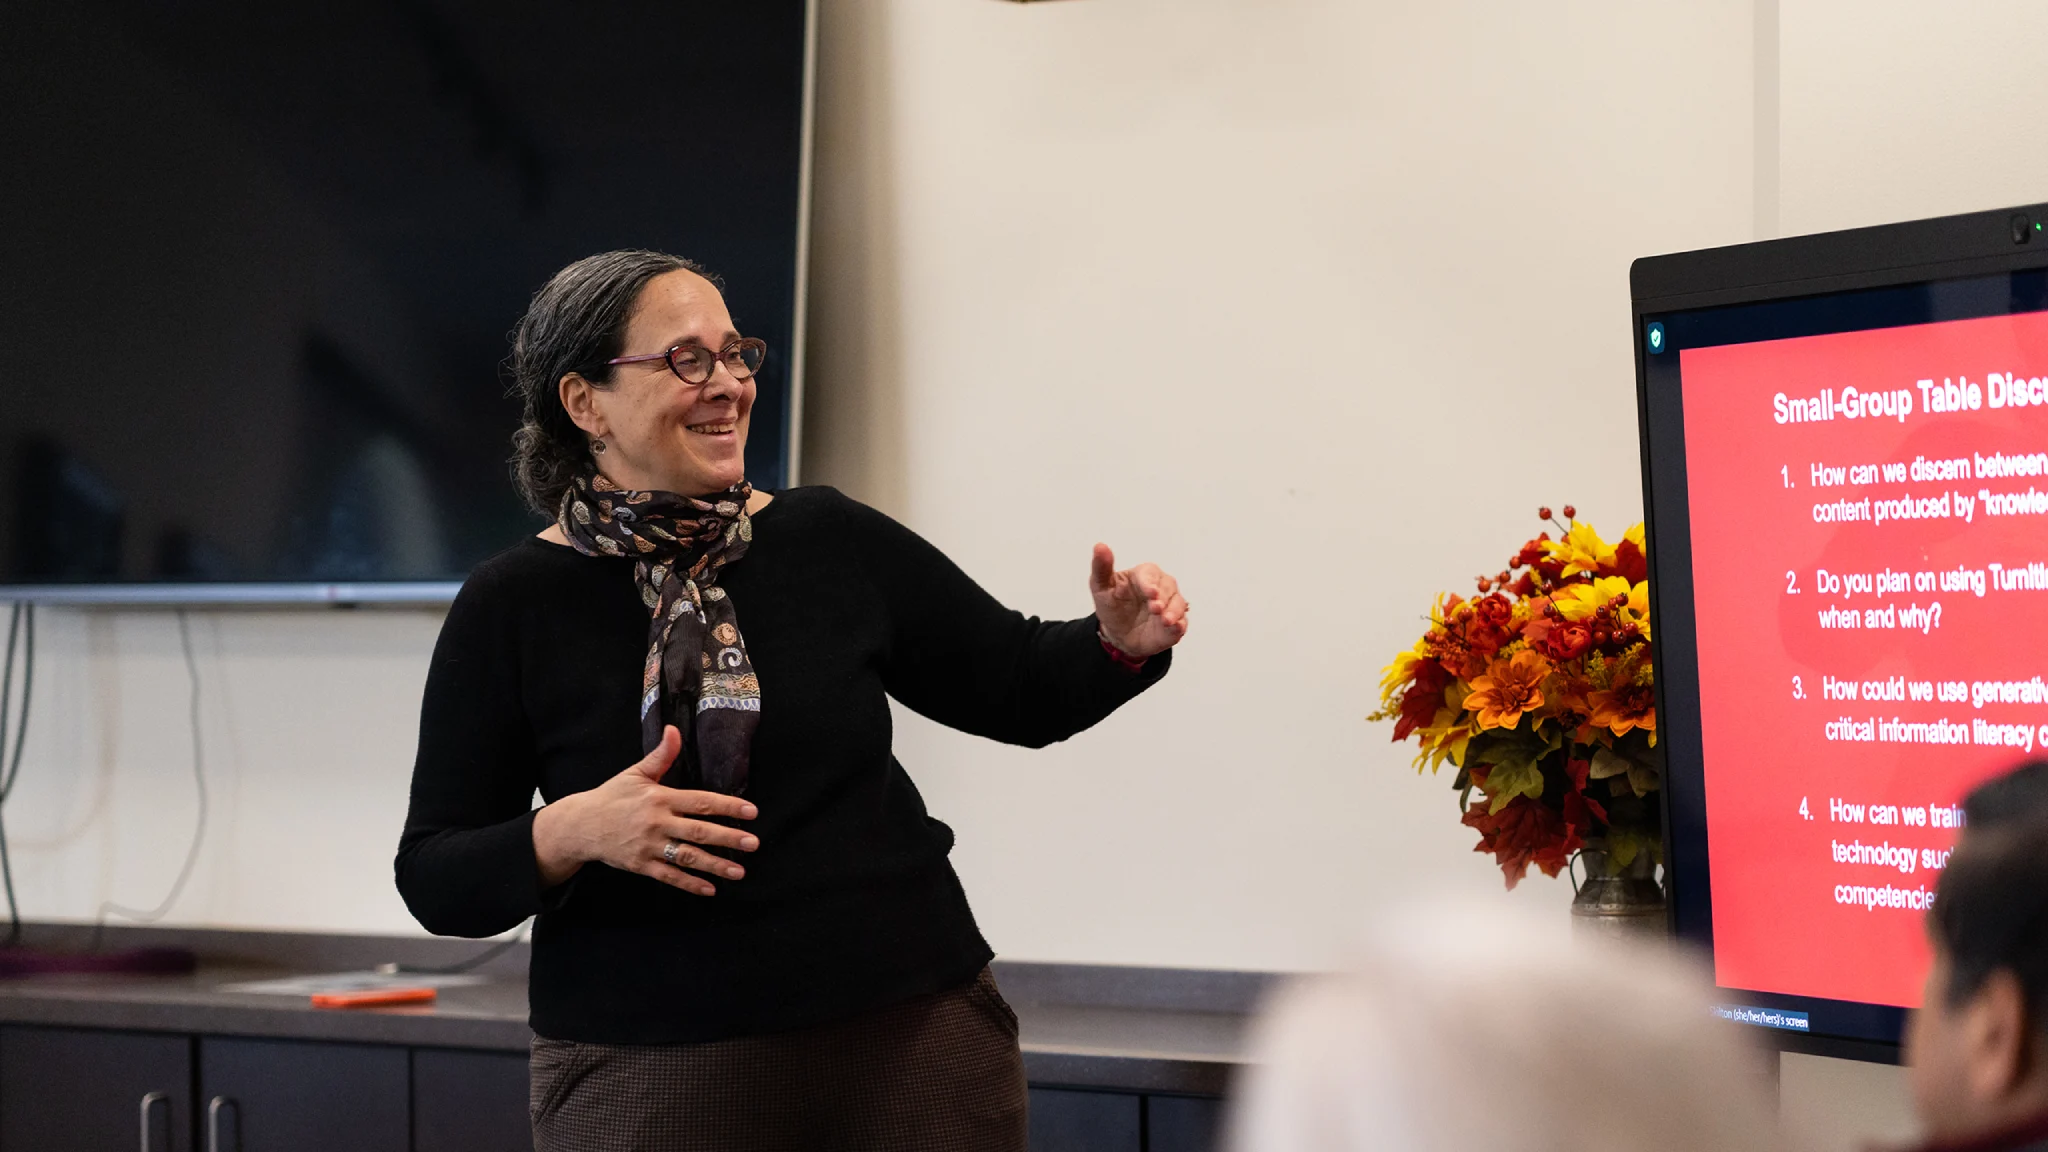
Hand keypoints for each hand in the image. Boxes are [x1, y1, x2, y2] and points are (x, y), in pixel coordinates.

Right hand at [531, 726, 759, 896]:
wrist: (580, 825)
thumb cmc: (612, 797)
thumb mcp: (636, 773)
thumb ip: (661, 755)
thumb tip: (675, 730)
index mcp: (660, 798)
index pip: (700, 802)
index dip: (727, 807)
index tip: (751, 812)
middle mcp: (657, 823)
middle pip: (699, 832)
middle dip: (728, 838)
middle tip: (753, 844)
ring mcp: (649, 846)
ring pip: (687, 858)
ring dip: (715, 866)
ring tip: (739, 871)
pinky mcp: (641, 865)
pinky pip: (669, 876)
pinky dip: (689, 884)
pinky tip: (710, 889)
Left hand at [1088, 543, 1188, 659]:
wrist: (1118, 634)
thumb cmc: (1112, 606)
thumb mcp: (1100, 587)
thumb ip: (1101, 567)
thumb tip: (1100, 546)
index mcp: (1144, 575)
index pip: (1151, 574)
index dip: (1150, 583)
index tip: (1150, 592)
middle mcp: (1161, 587)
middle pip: (1169, 586)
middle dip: (1163, 598)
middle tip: (1155, 608)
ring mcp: (1169, 605)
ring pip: (1178, 603)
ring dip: (1174, 611)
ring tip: (1165, 621)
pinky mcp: (1174, 622)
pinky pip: (1182, 622)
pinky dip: (1180, 624)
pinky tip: (1175, 627)